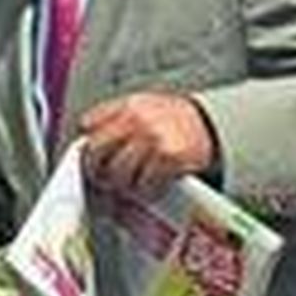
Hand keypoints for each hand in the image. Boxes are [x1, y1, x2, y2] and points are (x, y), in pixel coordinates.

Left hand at [78, 91, 216, 195]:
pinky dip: (146, 191)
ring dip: (122, 184)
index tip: (93, 157)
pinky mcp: (169, 158)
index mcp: (128, 105)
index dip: (88, 145)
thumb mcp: (142, 107)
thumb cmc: (172, 121)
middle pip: (96, 151)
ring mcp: (153, 138)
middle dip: (97, 169)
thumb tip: (85, 146)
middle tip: (105, 177)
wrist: (210, 125)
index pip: (89, 124)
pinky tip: (151, 185)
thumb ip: (114, 120)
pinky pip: (144, 185)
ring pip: (117, 173)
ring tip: (131, 182)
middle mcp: (138, 119)